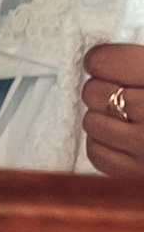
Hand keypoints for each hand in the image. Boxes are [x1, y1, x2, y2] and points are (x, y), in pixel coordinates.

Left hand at [83, 42, 143, 177]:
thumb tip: (99, 60)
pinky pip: (97, 153)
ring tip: (123, 114)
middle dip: (101, 88)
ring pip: (92, 122)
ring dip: (101, 116)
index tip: (101, 63)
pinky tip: (122, 136)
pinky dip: (103, 144)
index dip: (99, 60)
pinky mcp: (142, 171)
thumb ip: (139, 63)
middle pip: (95, 92)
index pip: (106, 63)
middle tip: (118, 90)